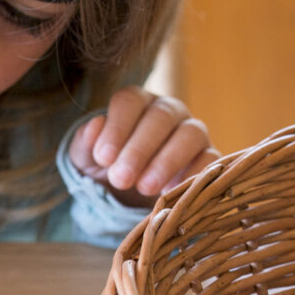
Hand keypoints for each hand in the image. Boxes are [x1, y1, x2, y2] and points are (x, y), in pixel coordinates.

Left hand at [68, 85, 220, 206]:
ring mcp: (191, 131)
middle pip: (161, 116)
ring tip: (145, 188)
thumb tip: (94, 125)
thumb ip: (85, 142)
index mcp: (136, 103)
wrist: (126, 193)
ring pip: (190, 134)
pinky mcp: (208, 155)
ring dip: (167, 161)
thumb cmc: (106, 167)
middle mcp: (168, 111)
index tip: (103, 158)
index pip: (130, 101)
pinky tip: (171, 192)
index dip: (117, 127)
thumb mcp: (86, 158)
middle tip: (120, 179)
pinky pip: (210, 158)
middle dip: (139, 149)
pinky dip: (193, 174)